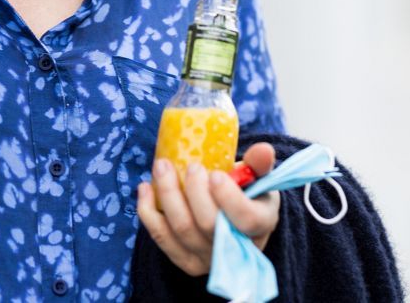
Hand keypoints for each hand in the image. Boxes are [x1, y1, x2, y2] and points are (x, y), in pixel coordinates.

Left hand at [135, 143, 280, 276]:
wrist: (233, 221)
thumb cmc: (247, 194)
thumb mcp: (258, 178)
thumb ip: (258, 164)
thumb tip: (264, 149)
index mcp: (260, 225)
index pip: (246, 219)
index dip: (228, 198)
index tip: (215, 174)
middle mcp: (235, 248)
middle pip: (209, 224)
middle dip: (194, 192)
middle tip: (191, 166)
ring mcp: (208, 258)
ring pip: (182, 229)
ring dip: (168, 194)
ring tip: (162, 166)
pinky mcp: (185, 260)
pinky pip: (161, 238)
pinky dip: (148, 211)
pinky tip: (146, 187)